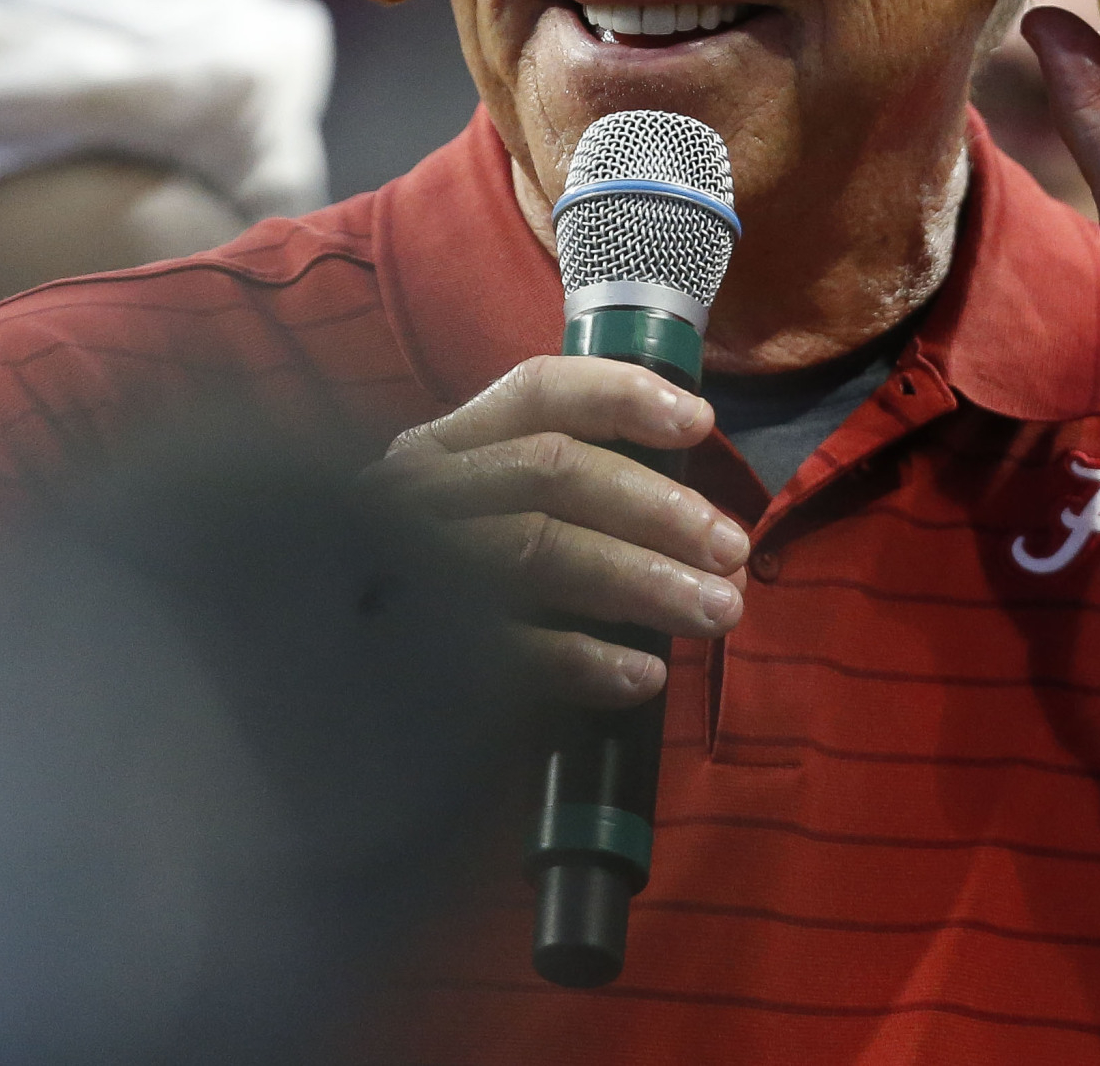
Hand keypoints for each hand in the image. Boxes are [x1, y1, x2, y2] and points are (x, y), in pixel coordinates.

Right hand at [367, 355, 748, 707]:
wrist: (366, 707)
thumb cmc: (466, 600)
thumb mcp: (509, 524)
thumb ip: (585, 506)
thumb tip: (705, 536)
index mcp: (450, 446)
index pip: (538, 392)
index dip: (620, 396)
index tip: (699, 423)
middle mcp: (421, 490)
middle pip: (552, 470)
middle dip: (656, 506)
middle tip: (733, 550)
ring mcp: (411, 564)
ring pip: (538, 548)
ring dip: (642, 578)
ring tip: (718, 611)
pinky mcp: (414, 644)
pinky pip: (509, 645)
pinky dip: (584, 659)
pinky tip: (642, 675)